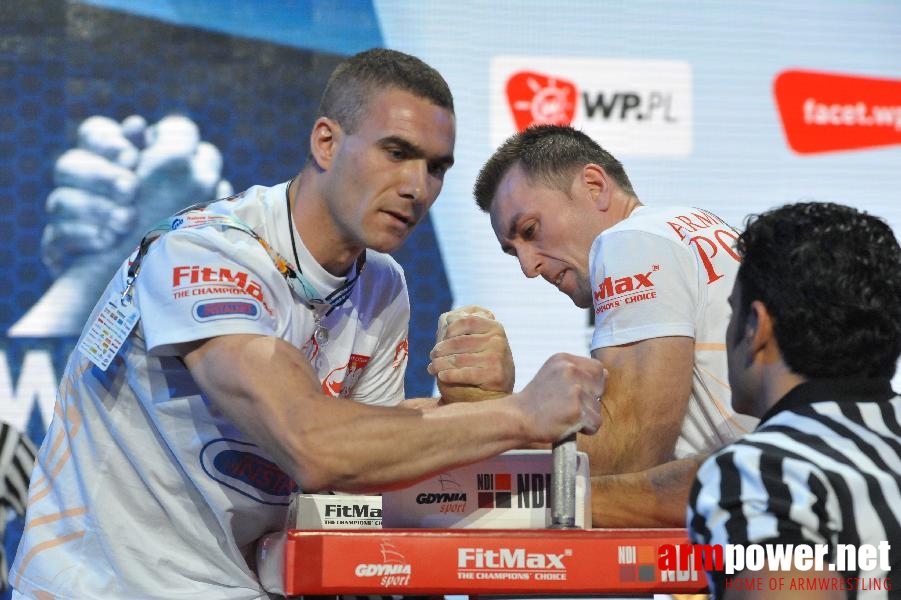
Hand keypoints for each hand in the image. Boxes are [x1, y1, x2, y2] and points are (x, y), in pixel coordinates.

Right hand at [41, 114, 231, 274]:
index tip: (132, 157)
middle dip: (101, 176)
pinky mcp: (62, 250)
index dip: (109, 142)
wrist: (173, 283)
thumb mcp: (189, 185)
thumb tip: (138, 128)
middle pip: (69, 164)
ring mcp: (70, 219)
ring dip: (95, 209)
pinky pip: (56, 237)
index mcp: (116, 163)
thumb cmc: (188, 224)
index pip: (95, 135)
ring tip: (125, 223)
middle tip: (130, 191)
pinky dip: (83, 236)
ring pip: (60, 200)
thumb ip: (172, 151)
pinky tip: (106, 243)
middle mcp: (86, 188)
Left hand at [427, 305, 514, 402]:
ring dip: (439, 364)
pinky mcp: (495, 375)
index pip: (464, 321)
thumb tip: (446, 318)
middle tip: (433, 356)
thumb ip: (462, 327)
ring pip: (458, 359)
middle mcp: (498, 339)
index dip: (448, 330)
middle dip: (440, 350)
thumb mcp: (475, 341)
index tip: (440, 340)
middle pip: (458, 342)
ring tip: (432, 368)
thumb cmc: (479, 363)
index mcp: (494, 326)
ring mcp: (498, 357)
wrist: (494, 394)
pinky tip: (441, 376)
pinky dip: (449, 375)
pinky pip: (464, 373)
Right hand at [516, 353, 604, 442]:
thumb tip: (606, 374)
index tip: (574, 393)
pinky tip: (567, 425)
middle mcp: (570, 370)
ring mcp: (574, 389)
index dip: (591, 384)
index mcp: (564, 359)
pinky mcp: (576, 409)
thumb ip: (577, 373)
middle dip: (590, 400)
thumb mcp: (553, 375)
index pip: (597, 368)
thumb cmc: (536, 401)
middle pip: (600, 386)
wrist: (517, 418)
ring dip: (585, 416)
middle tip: (566, 406)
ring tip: (563, 416)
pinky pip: (595, 423)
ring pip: (598, 407)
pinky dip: (585, 429)